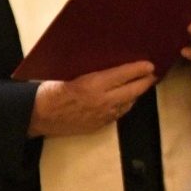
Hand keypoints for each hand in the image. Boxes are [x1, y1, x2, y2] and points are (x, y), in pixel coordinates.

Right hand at [27, 60, 157, 136]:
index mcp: (93, 84)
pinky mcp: (97, 126)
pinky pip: (117, 114)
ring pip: (127, 104)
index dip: (139, 69)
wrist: (37, 115)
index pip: (124, 75)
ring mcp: (101, 116)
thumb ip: (91, 70)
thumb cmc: (50, 88)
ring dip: (136, 95)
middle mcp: (101, 101)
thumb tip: (110, 63)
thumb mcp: (70, 73)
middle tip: (153, 74)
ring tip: (142, 85)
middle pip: (132, 91)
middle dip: (145, 82)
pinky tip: (125, 100)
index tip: (151, 64)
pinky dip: (124, 105)